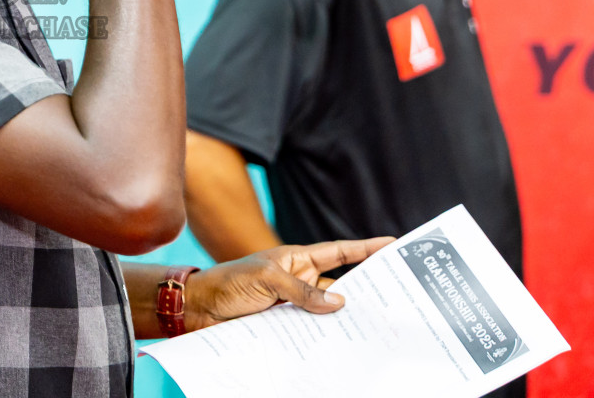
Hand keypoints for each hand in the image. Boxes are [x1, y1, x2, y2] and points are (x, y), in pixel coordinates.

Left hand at [182, 237, 391, 331]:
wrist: (200, 308)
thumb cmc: (229, 282)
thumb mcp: (266, 280)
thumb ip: (302, 291)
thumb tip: (340, 304)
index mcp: (297, 259)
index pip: (338, 252)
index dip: (364, 249)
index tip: (392, 245)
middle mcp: (299, 281)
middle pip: (339, 287)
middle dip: (364, 293)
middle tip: (393, 302)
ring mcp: (294, 305)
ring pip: (328, 313)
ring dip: (344, 321)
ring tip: (373, 331)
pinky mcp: (286, 325)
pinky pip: (312, 331)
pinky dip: (325, 338)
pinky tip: (341, 347)